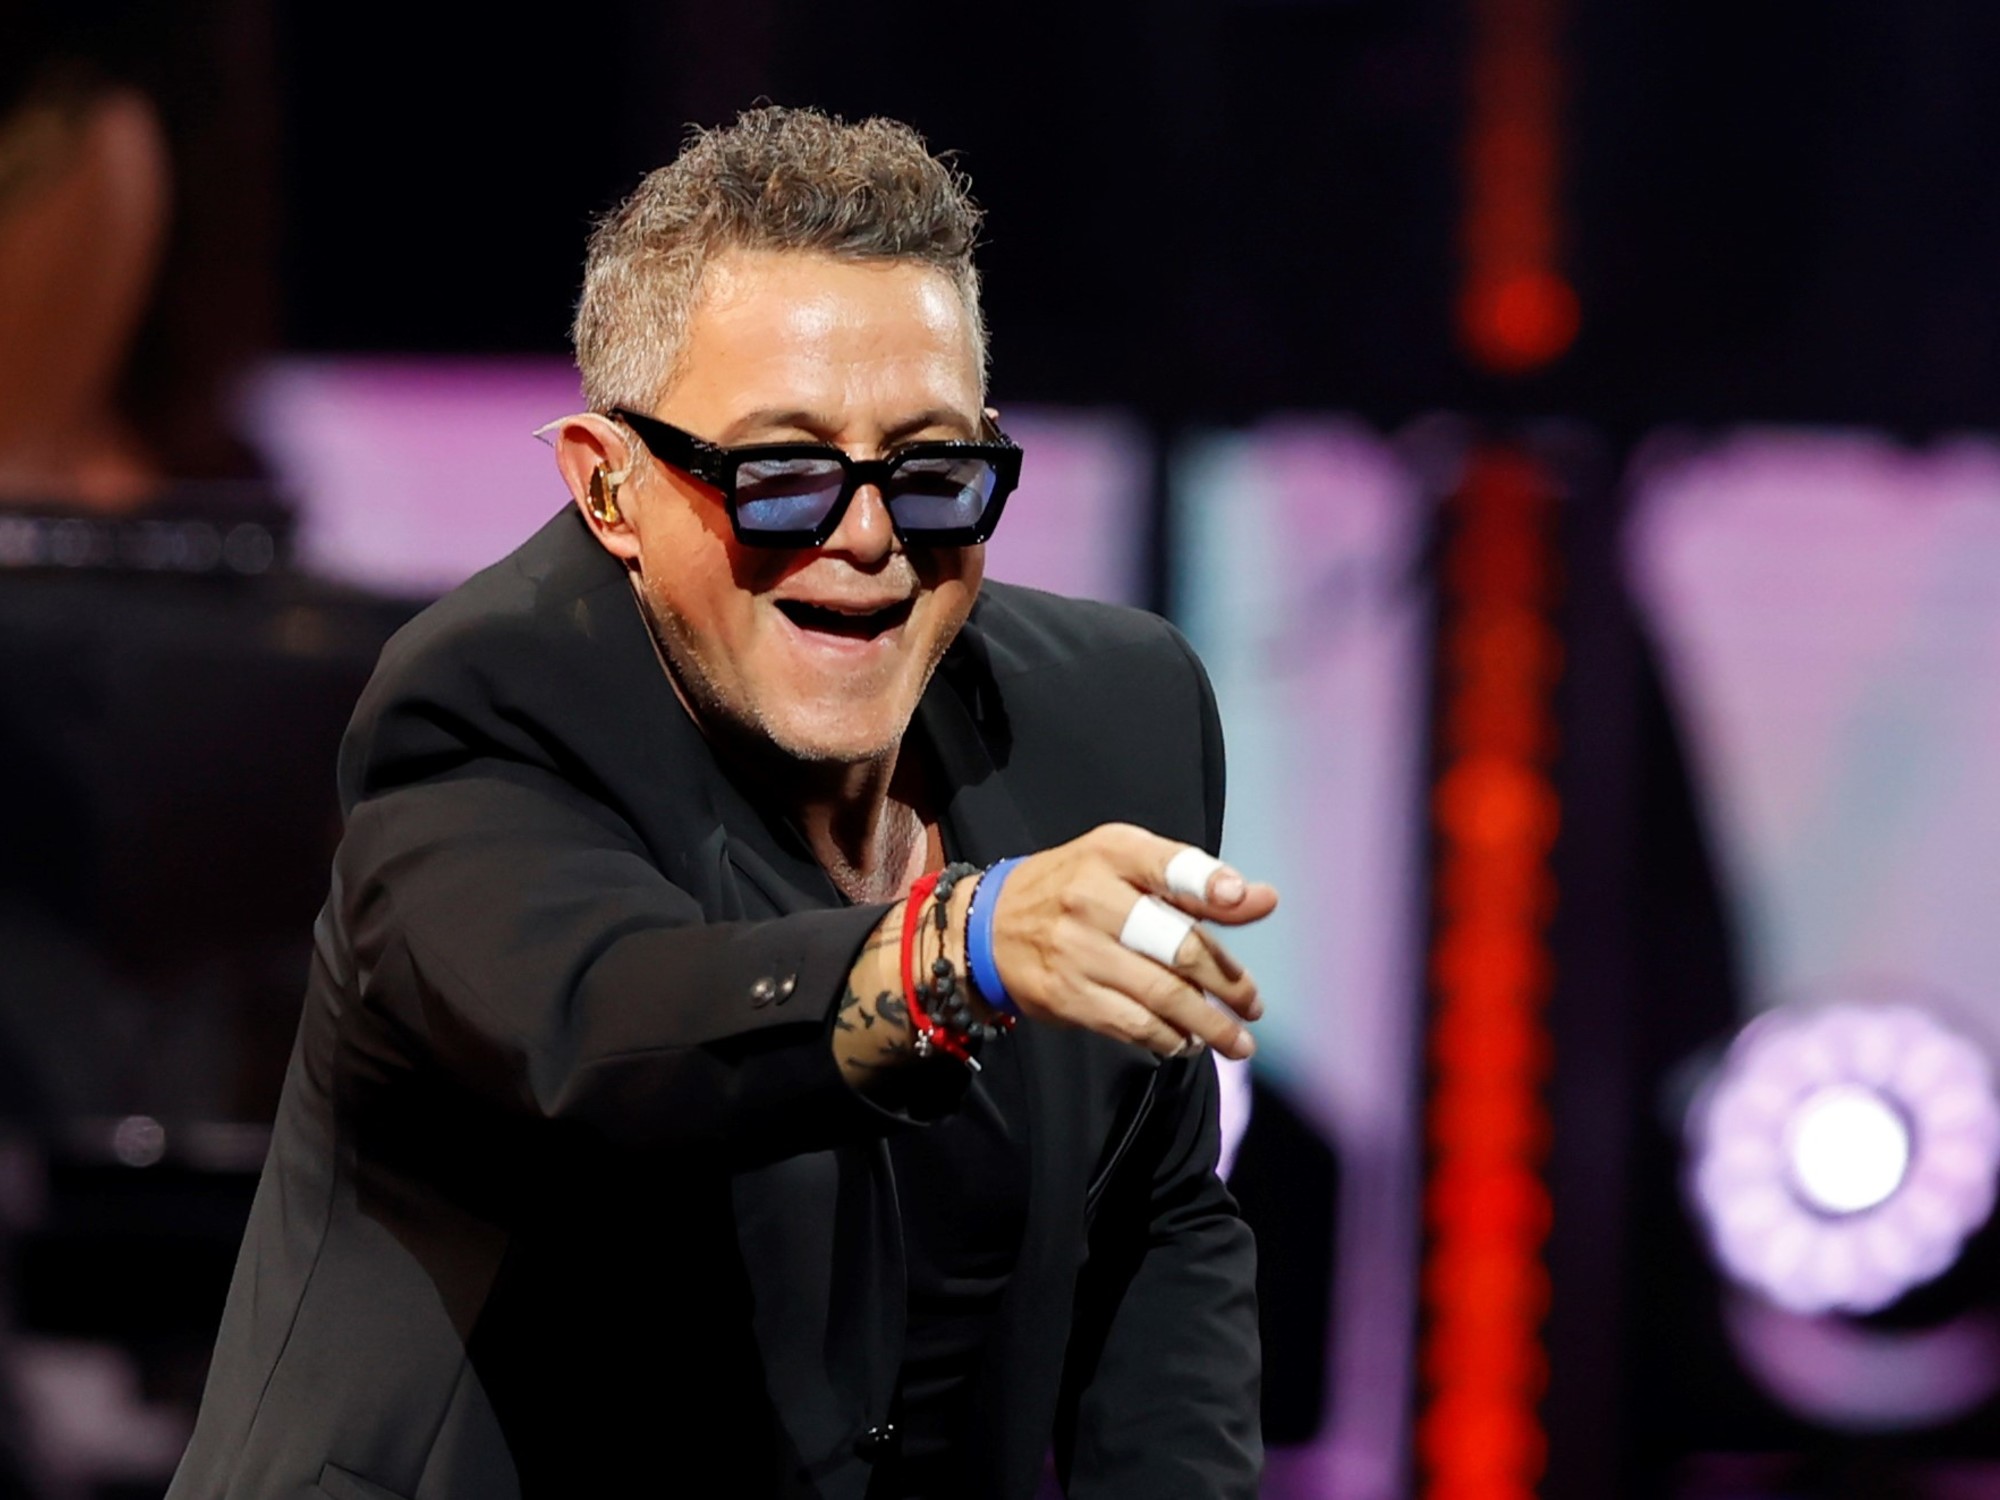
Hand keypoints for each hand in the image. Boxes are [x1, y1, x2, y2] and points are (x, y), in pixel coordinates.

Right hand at [984, 823, 1277, 1059]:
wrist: (988, 927)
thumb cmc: (1076, 888)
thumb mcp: (1125, 865)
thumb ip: (1194, 883)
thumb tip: (1262, 900)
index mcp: (1112, 855)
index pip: (1168, 865)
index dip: (1210, 883)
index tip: (1246, 899)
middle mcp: (1092, 899)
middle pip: (1178, 946)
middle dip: (1227, 983)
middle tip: (1252, 1005)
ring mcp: (1077, 951)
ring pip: (1161, 995)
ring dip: (1208, 1024)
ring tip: (1236, 1039)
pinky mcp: (1066, 996)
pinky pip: (1133, 1024)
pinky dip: (1169, 1039)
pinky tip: (1188, 1041)